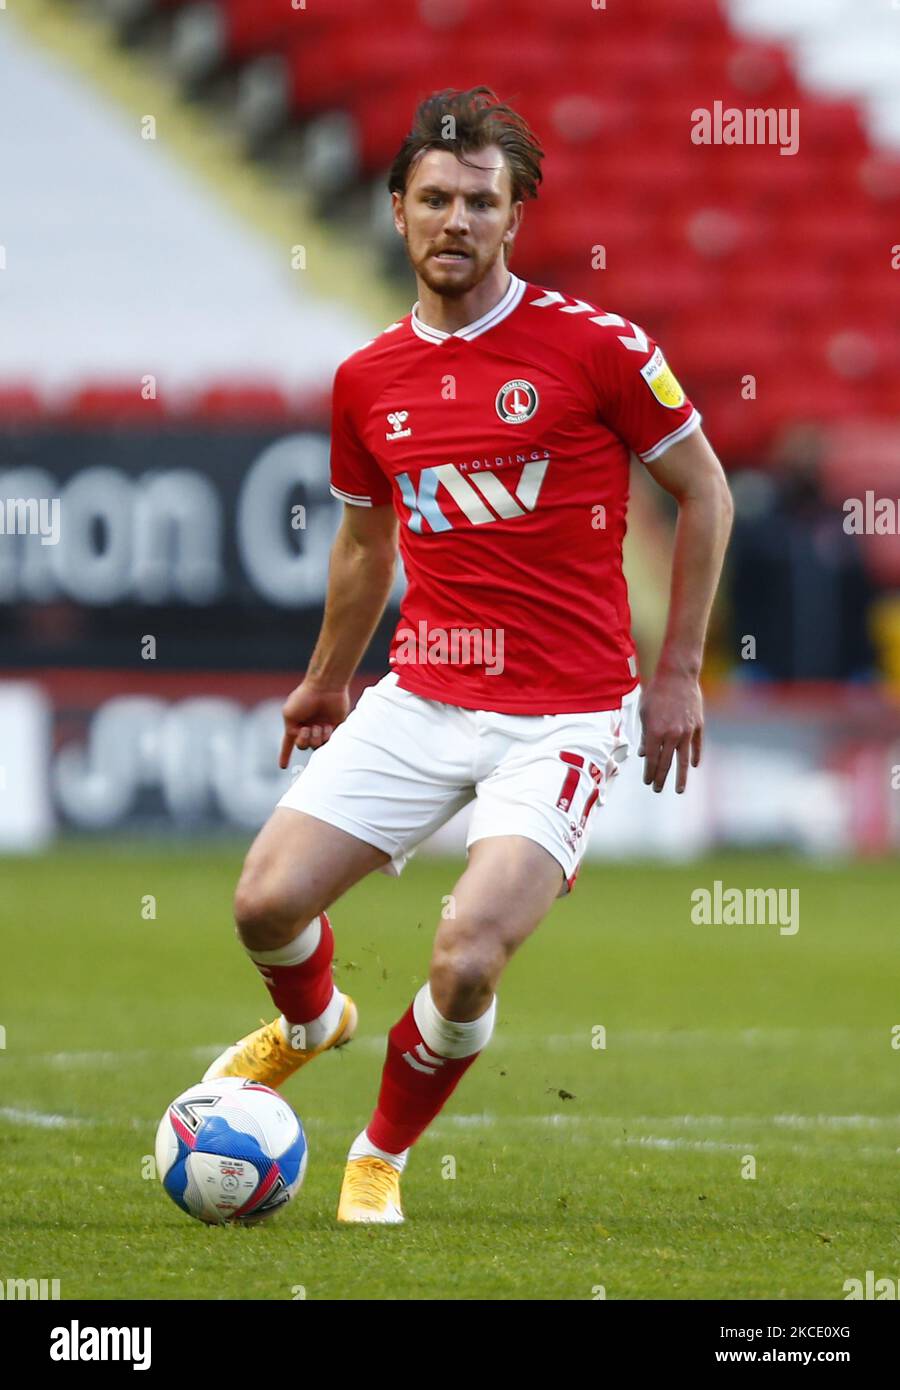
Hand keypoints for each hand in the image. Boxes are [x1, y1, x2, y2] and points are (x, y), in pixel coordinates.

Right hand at [279, 681, 349, 767]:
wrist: (325, 687)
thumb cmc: (304, 698)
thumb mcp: (288, 713)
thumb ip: (290, 730)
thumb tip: (303, 740)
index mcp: (295, 724)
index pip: (288, 743)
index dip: (284, 754)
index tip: (282, 766)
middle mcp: (308, 727)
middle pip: (303, 746)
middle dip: (304, 741)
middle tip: (307, 729)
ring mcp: (321, 728)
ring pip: (317, 746)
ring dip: (316, 738)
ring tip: (319, 725)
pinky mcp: (335, 727)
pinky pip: (330, 742)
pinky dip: (327, 736)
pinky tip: (328, 725)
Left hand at [638, 670, 702, 793]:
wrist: (677, 676)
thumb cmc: (656, 693)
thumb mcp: (644, 713)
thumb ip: (645, 736)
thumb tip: (644, 754)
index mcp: (655, 732)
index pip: (652, 759)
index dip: (649, 772)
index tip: (648, 781)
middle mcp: (671, 735)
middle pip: (666, 763)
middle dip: (661, 778)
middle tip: (657, 789)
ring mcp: (686, 731)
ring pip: (683, 760)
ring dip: (681, 777)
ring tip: (679, 789)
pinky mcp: (698, 726)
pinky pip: (696, 746)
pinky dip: (695, 756)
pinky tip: (694, 765)